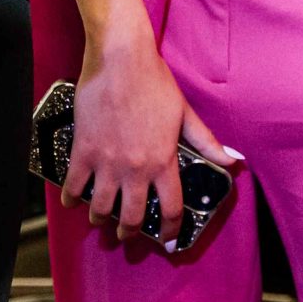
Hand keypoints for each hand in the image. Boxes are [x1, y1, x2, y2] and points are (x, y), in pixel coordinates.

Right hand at [63, 26, 240, 243]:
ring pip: (100, 208)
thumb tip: (231, 160)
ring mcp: (107, 162)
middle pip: (132, 217)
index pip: (172, 209)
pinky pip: (73, 185)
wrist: (121, 60)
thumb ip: (206, 142)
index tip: (171, 241)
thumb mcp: (185, 113)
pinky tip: (72, 201)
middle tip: (127, 235)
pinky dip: (70, 198)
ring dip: (101, 219)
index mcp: (163, 161)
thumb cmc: (154, 82)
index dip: (173, 231)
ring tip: (101, 219)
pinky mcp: (83, 151)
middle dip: (130, 232)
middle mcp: (135, 168)